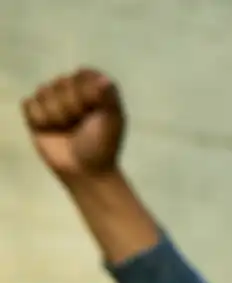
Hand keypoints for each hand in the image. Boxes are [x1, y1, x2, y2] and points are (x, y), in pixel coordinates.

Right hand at [21, 67, 124, 181]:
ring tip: (66, 128)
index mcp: (92, 86)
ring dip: (57, 115)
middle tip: (80, 124)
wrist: (85, 170)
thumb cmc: (102, 144)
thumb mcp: (113, 120)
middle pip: (61, 82)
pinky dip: (41, 120)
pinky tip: (50, 130)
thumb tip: (103, 79)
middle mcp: (70, 88)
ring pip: (44, 92)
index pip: (82, 74)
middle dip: (72, 107)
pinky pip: (30, 104)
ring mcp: (50, 98)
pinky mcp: (34, 111)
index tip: (94, 110)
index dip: (87, 93)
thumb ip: (108, 97)